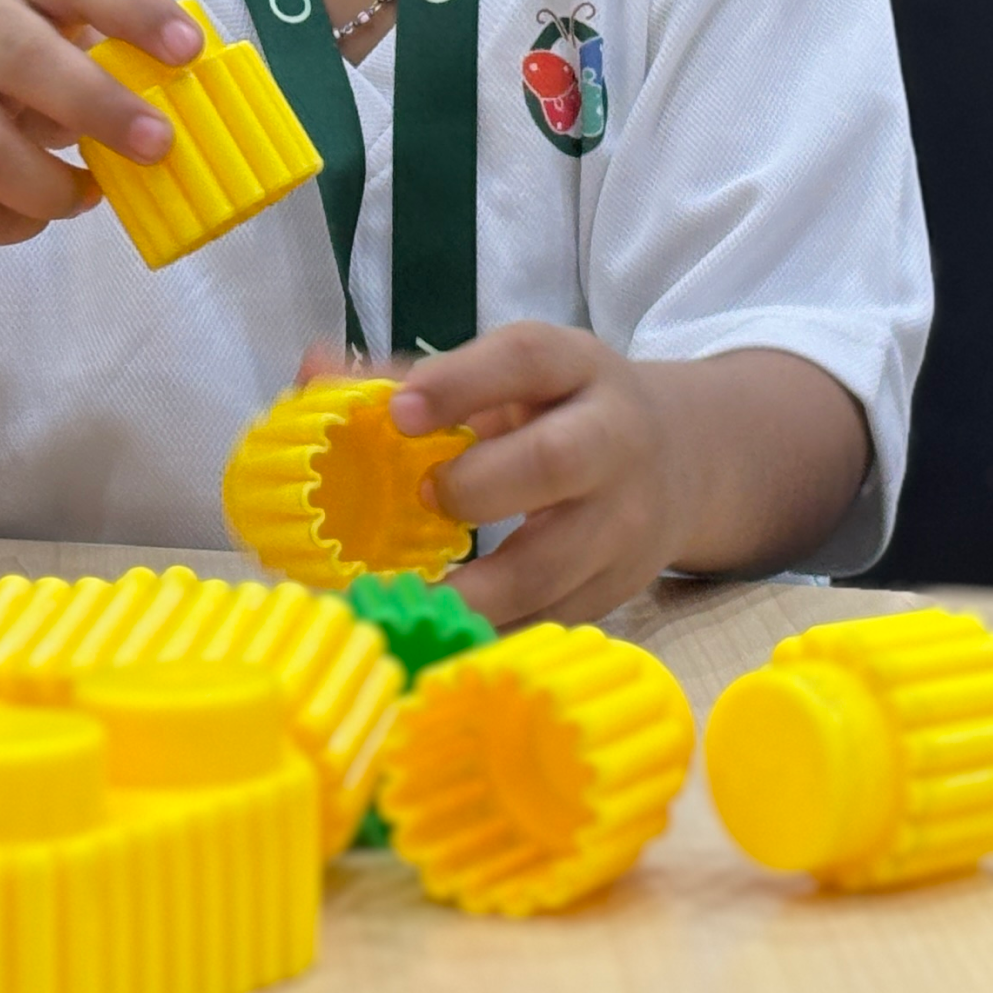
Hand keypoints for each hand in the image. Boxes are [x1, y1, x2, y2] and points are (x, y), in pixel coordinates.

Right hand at [0, 0, 202, 247]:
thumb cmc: (12, 67)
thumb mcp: (57, 37)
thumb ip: (115, 59)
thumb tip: (194, 108)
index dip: (138, 10)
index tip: (190, 51)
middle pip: (27, 61)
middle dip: (101, 107)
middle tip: (159, 145)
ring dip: (53, 188)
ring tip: (88, 196)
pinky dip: (13, 224)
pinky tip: (37, 215)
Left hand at [388, 322, 684, 627]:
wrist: (680, 460)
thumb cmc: (563, 409)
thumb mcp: (513, 375)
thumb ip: (417, 377)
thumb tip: (312, 370)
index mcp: (578, 368)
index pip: (526, 358)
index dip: (459, 382)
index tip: (399, 413)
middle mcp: (612, 438)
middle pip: (554, 460)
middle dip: (477, 487)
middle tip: (425, 498)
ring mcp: (623, 521)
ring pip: (550, 566)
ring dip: (473, 590)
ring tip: (414, 597)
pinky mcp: (617, 587)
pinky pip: (547, 620)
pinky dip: (491, 633)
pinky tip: (444, 635)